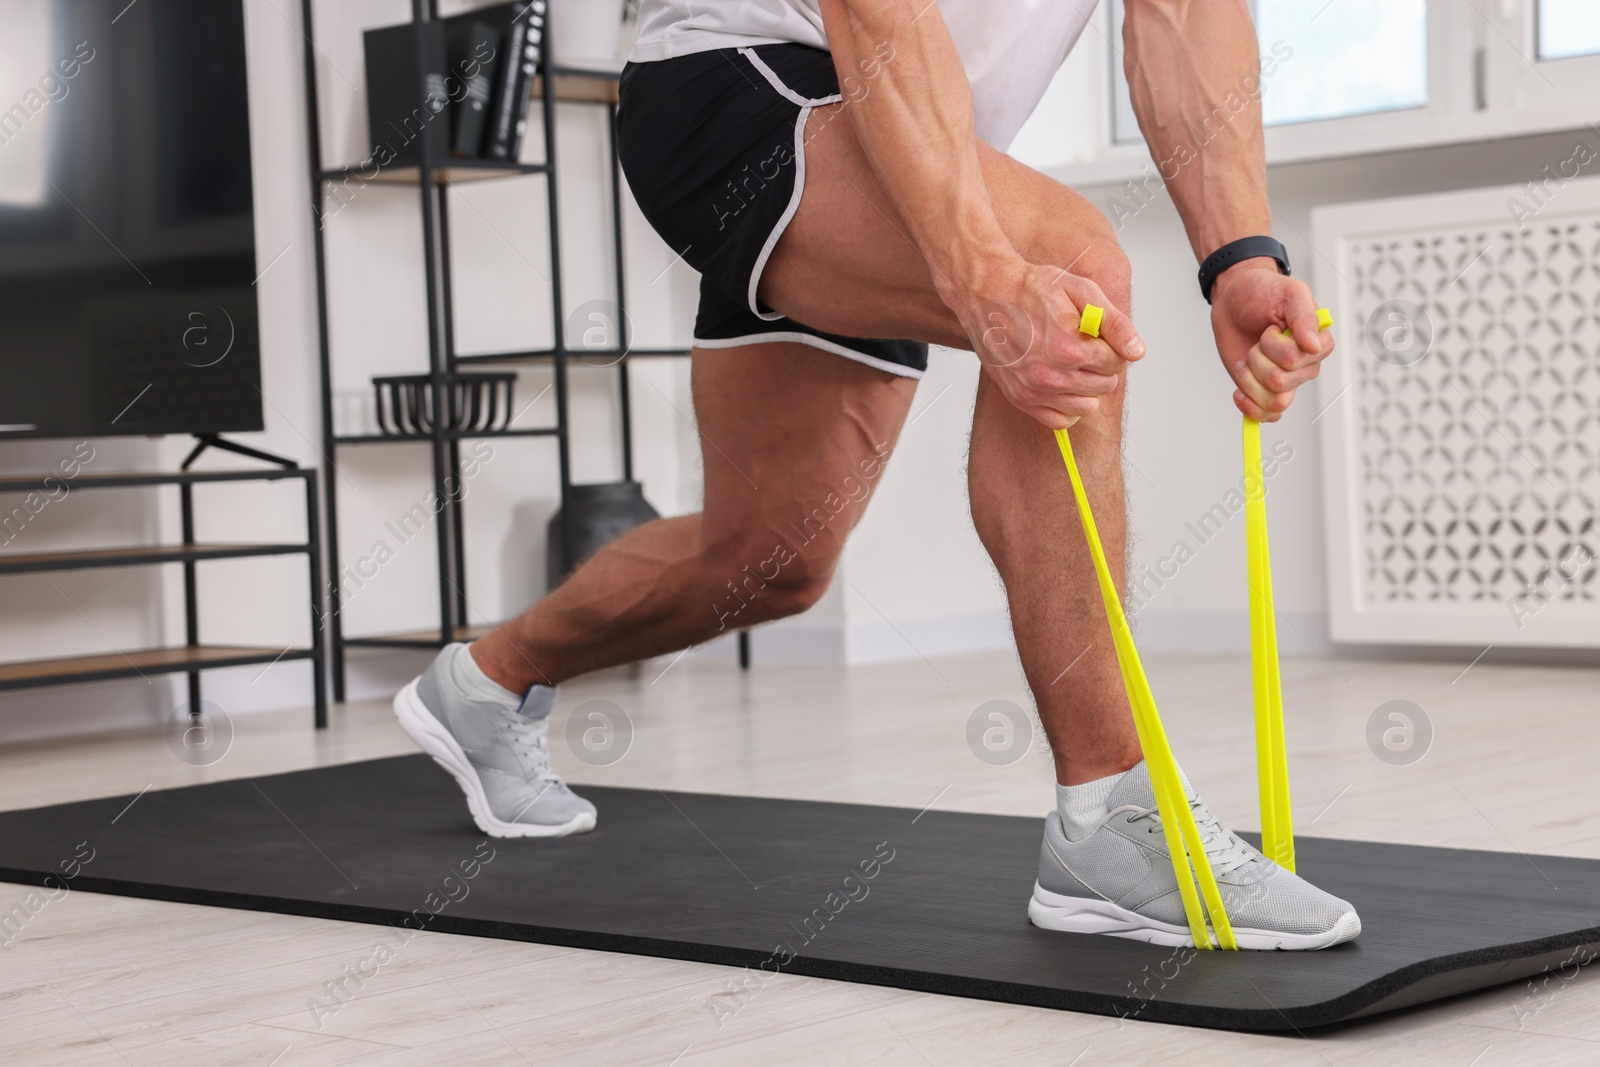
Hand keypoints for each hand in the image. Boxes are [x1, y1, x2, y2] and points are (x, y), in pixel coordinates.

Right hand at [951, 258, 1144, 428]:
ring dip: (1085, 387)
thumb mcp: (1080, 291)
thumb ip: (1114, 323)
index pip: (1117, 363)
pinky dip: (1065, 405)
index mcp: (1070, 348)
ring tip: (1070, 363)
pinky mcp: (1020, 398)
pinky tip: (1058, 382)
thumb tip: (1137, 352)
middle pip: (1104, 386)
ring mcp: (1034, 390)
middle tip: (1082, 345)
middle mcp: (1051, 376)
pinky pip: (1059, 420)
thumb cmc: (1030, 288)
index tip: (1096, 334)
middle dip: (1101, 366)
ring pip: (1086, 407)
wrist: (986, 292)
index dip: (1112, 346)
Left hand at [1209, 259, 1333, 421]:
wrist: (1234, 298)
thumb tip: (1313, 345)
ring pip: (1273, 402)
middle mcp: (1306, 366)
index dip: (1274, 346)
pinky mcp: (1265, 392)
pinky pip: (1267, 416)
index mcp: (1318, 343)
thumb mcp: (1289, 292)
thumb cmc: (1263, 291)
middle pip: (1279, 381)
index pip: (1296, 361)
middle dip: (1257, 358)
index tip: (1271, 328)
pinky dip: (1250, 408)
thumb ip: (1304, 316)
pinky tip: (1239, 392)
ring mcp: (1286, 381)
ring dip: (1249, 379)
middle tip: (1257, 340)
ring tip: (1246, 359)